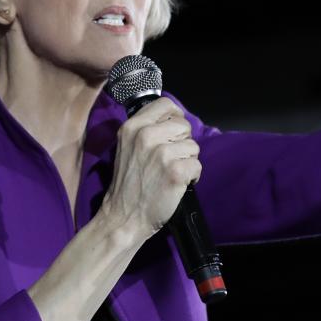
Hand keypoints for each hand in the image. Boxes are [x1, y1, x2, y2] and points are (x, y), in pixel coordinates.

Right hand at [101, 97, 201, 237]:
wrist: (123, 217)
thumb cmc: (127, 184)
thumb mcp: (126, 146)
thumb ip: (146, 129)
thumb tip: (173, 118)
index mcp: (133, 126)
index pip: (166, 104)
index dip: (174, 118)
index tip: (172, 133)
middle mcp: (146, 135)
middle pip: (184, 125)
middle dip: (182, 142)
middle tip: (170, 159)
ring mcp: (162, 153)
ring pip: (193, 146)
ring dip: (187, 160)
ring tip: (171, 172)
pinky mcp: (175, 171)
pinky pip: (197, 165)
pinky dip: (192, 176)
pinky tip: (178, 183)